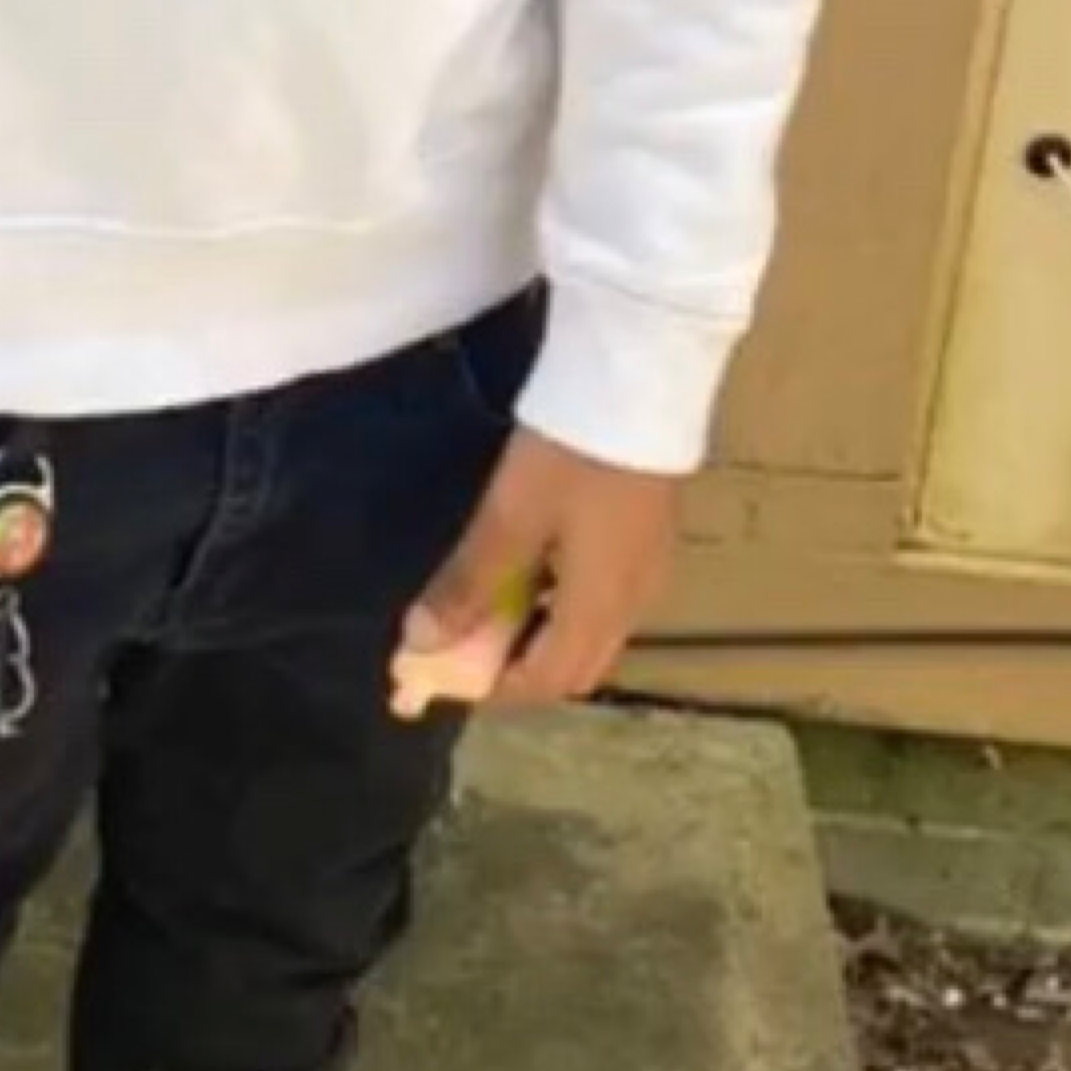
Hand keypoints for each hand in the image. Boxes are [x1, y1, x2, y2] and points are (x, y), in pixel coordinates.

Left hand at [399, 430, 683, 708]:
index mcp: (600, 610)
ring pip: (593, 632)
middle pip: (576, 666)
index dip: (495, 688)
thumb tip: (419, 644)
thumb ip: (468, 583)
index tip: (446, 671)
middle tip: (465, 639)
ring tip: (491, 598)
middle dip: (519, 667)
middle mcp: (634, 604)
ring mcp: (649, 570)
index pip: (548, 682)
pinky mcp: (650, 536)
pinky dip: (565, 602)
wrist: (642, 382)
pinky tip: (537, 562)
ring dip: (541, 632)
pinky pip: (606, 597)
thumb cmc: (571, 455)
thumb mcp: (510, 516)